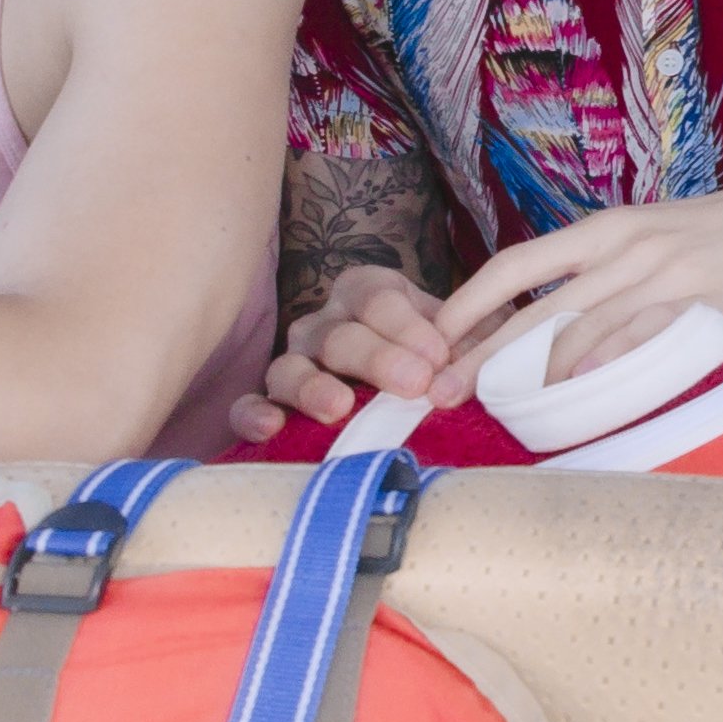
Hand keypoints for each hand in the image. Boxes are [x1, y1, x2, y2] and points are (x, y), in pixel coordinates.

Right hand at [240, 257, 466, 438]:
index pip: (379, 298)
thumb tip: (465, 378)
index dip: (407, 325)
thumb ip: (475, 347)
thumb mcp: (468, 338)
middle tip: (414, 384)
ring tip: (338, 409)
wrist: (418, 386)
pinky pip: (247, 405)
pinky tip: (271, 428)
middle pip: (340, 335)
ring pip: (289, 367)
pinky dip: (252, 415)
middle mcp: (326, 322)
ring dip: (313, 388)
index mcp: (370, 292)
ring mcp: (294, 360)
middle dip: (377, 359)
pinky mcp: (271, 401)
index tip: (439, 355)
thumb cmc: (444, 356)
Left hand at [425, 172, 722, 388]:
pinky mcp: (697, 300)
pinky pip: (635, 339)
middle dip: (479, 351)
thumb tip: (551, 330)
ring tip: (497, 407)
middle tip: (439, 392)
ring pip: (577, 328)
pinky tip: (576, 393)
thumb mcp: (656, 239)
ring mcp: (660, 273)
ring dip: (531, 374)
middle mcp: (624, 244)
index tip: (429, 340)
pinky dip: (601, 368)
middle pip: (533, 305)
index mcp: (607, 228)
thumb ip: (607, 276)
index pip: (516, 264)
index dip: (467, 302)